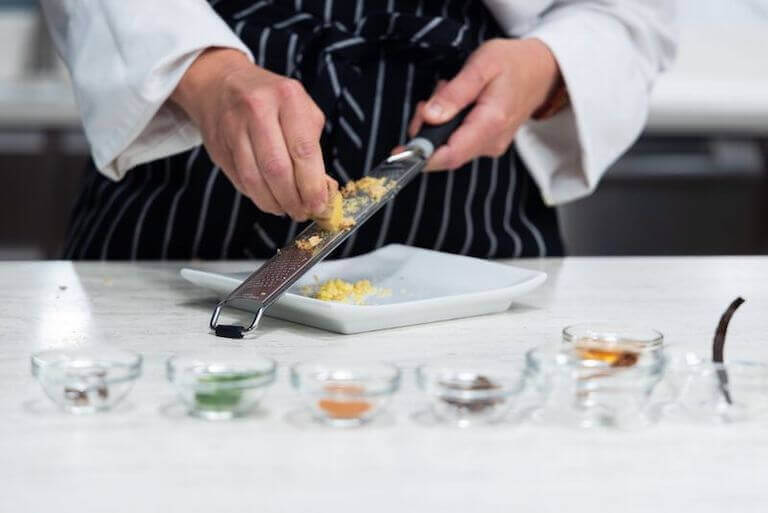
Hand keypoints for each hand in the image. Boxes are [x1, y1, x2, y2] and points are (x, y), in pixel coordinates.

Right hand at [171, 48, 331, 220]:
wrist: (220, 83)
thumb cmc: (271, 100)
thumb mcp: (301, 109)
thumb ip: (312, 146)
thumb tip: (320, 189)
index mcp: (287, 97)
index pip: (303, 150)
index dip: (312, 185)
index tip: (319, 205)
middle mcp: (257, 109)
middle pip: (277, 169)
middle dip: (293, 199)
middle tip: (303, 212)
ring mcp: (233, 127)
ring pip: (254, 179)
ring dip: (274, 203)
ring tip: (287, 209)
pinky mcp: (218, 146)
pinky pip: (240, 180)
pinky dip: (257, 196)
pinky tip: (269, 198)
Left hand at [409, 38, 560, 170]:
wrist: (541, 70)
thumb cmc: (513, 64)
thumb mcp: (482, 65)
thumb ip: (455, 93)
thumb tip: (431, 116)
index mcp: (491, 123)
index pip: (451, 155)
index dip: (422, 157)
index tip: (400, 150)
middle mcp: (492, 142)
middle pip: (445, 153)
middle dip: (426, 133)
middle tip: (425, 104)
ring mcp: (490, 146)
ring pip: (450, 149)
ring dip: (437, 127)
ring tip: (446, 96)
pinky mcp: (487, 144)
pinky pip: (458, 143)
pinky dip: (448, 127)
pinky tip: (454, 106)